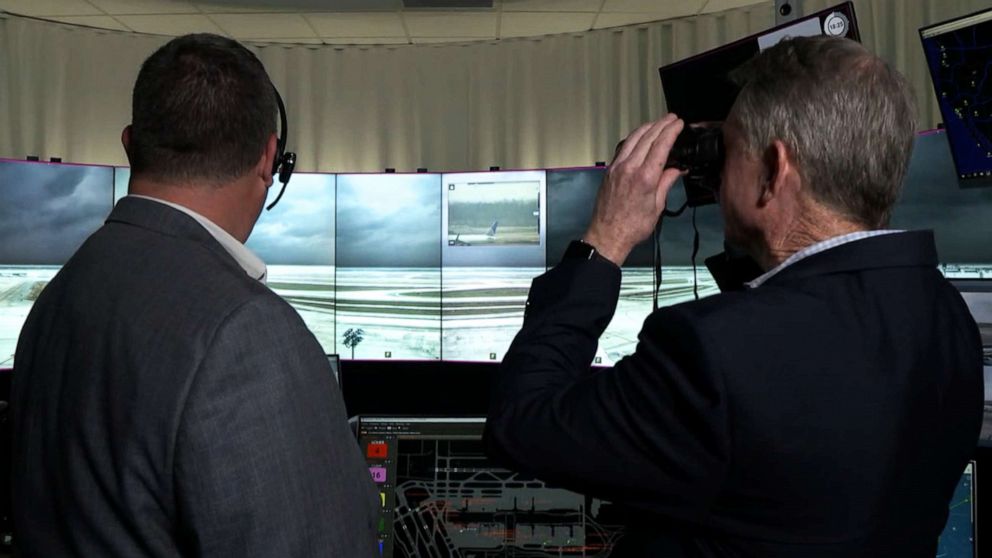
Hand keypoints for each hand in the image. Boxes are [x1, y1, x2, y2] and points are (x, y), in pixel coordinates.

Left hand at [584, 114, 684, 265]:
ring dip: (647, 128)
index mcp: (645, 177)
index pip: (661, 145)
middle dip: (661, 124)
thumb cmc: (633, 226)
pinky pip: (623, 148)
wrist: (607, 235)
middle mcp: (629, 168)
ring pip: (633, 139)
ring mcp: (617, 167)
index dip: (671, 131)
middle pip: (647, 137)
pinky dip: (634, 138)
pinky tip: (640, 137)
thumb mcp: (657, 206)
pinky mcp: (609, 170)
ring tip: (658, 123)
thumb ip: (666, 183)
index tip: (679, 123)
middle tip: (672, 118)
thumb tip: (676, 170)